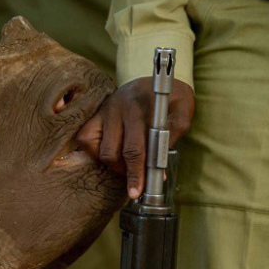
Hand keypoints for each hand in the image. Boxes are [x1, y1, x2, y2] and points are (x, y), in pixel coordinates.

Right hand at [77, 77, 193, 198]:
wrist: (157, 80)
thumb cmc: (171, 99)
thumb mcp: (183, 109)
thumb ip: (176, 131)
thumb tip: (160, 164)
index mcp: (141, 106)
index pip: (136, 146)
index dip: (139, 171)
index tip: (142, 189)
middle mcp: (119, 107)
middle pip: (115, 152)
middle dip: (127, 174)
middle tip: (136, 188)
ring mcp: (105, 110)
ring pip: (101, 149)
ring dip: (114, 165)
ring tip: (128, 167)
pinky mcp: (96, 114)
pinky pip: (85, 139)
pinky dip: (96, 153)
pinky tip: (111, 155)